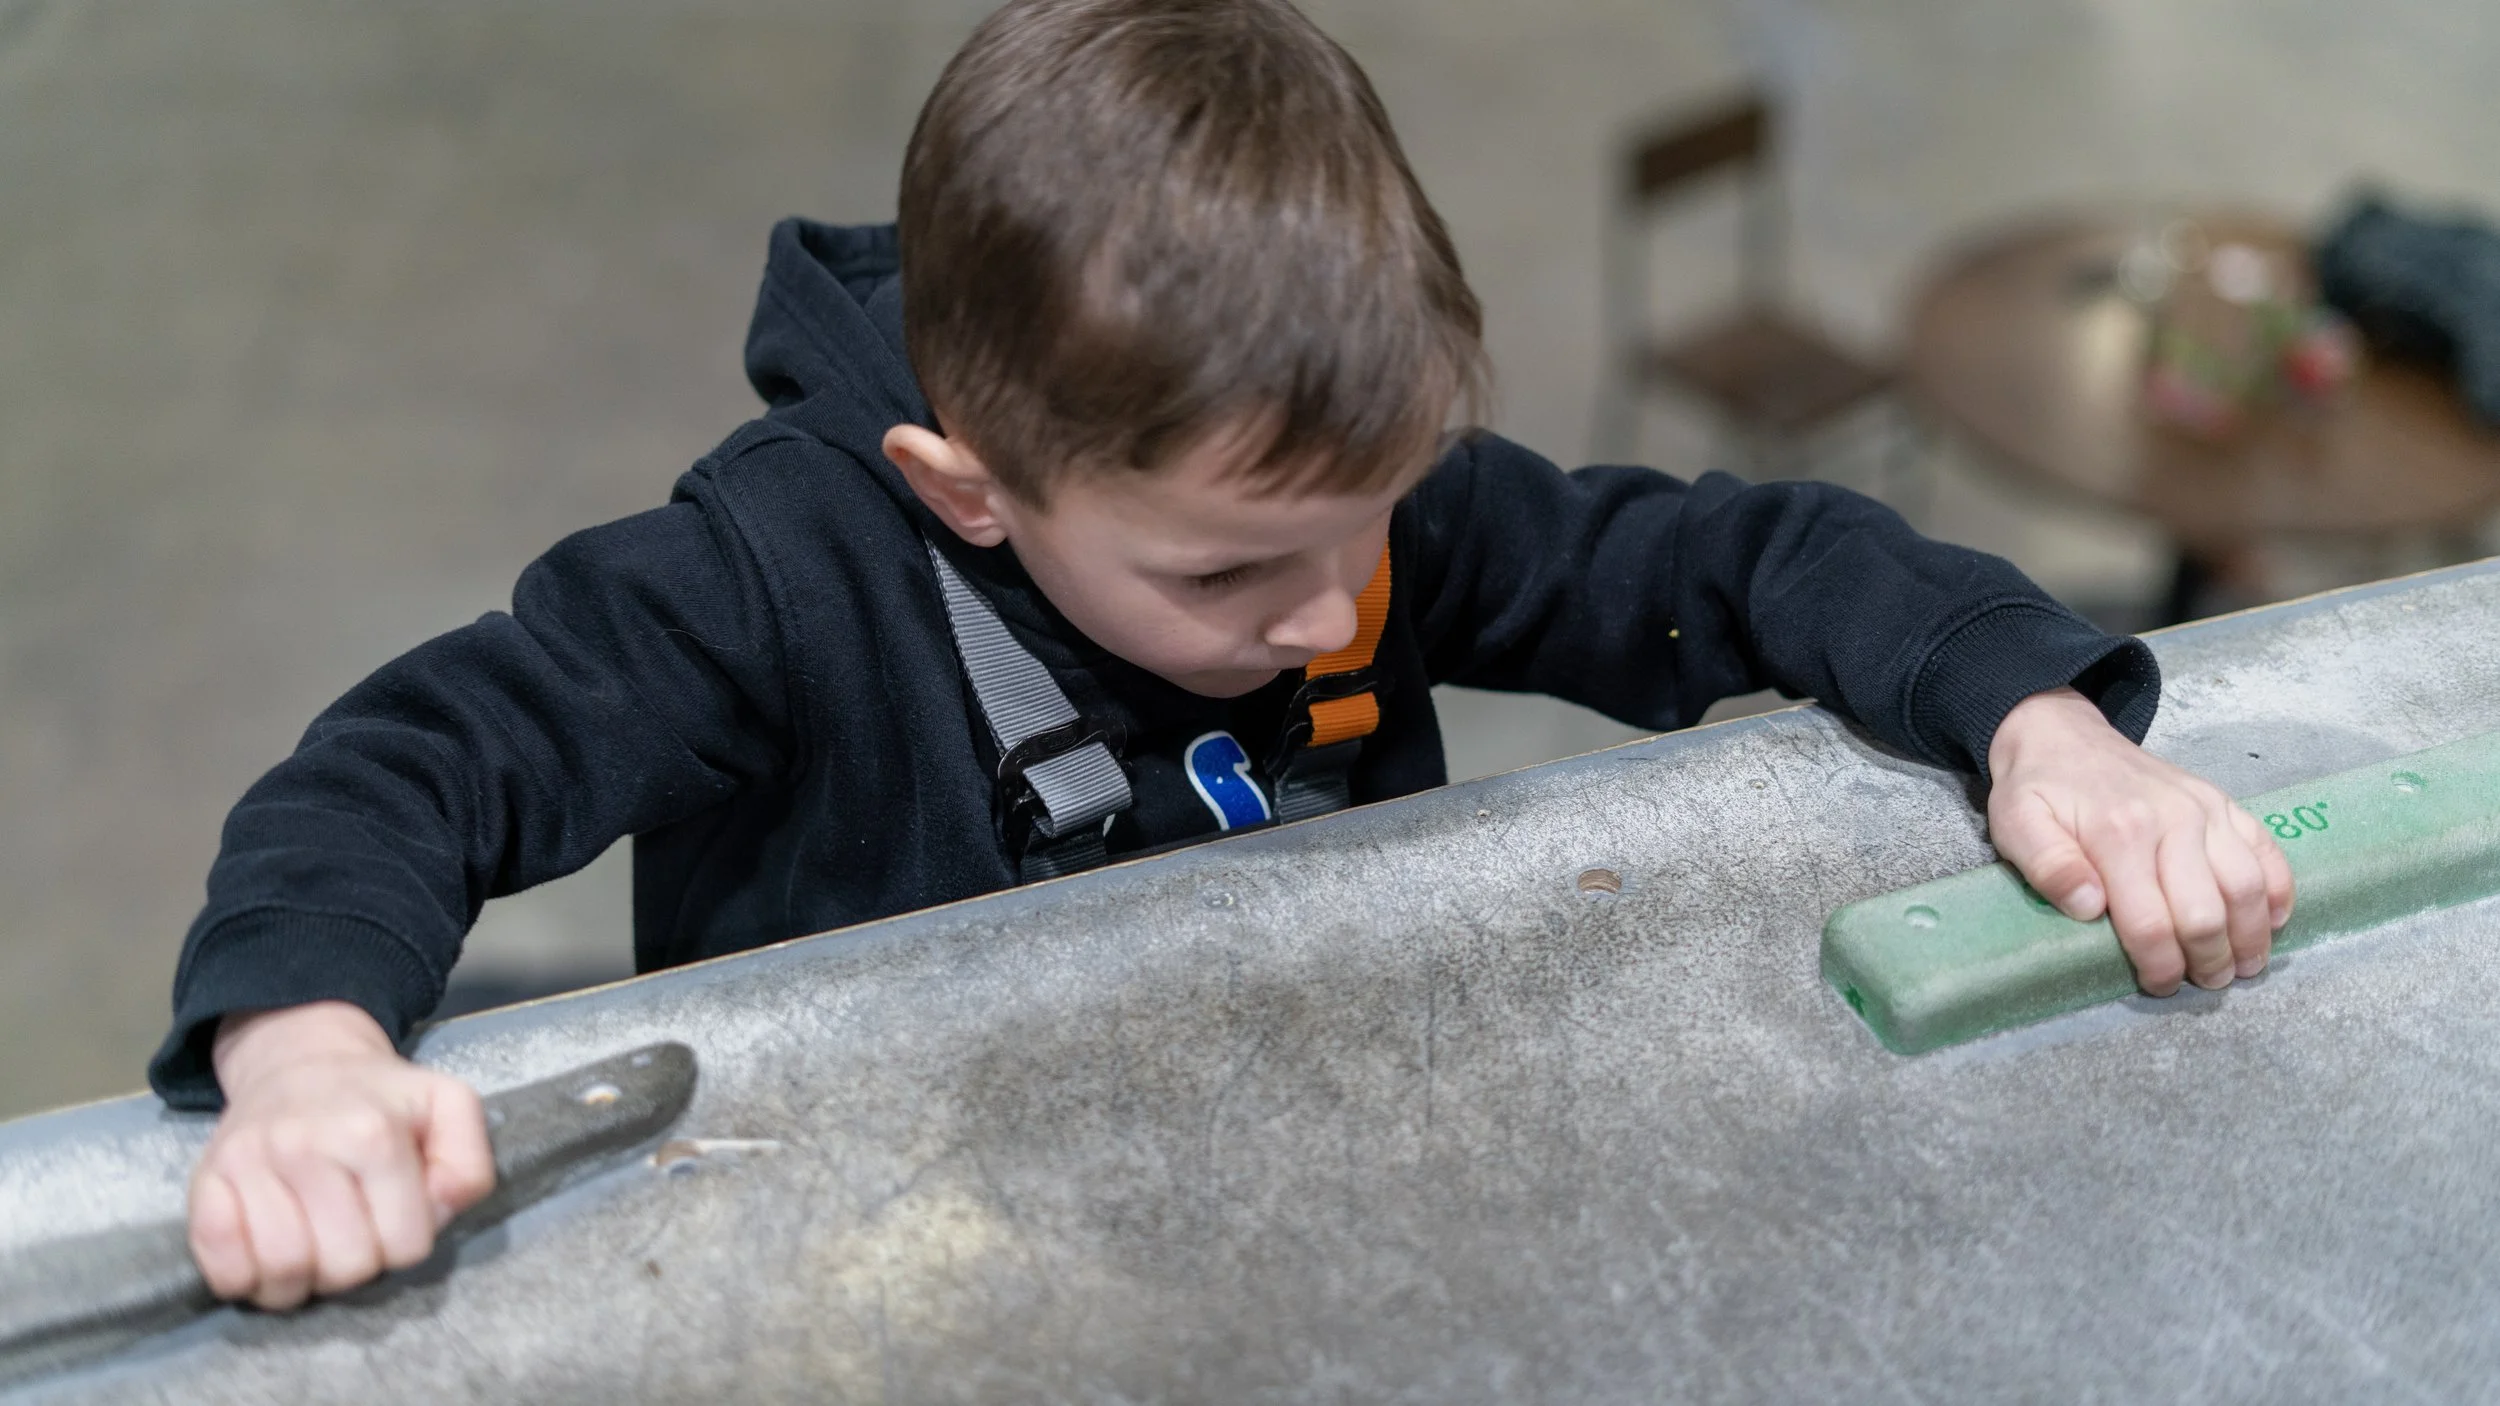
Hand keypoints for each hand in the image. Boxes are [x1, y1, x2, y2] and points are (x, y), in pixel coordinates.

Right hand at [189, 1002, 495, 1309]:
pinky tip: (267, 1256)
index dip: (409, 1243)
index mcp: (372, 1133)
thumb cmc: (381, 1099)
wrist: (301, 1063)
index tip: (397, 1217)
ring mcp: (248, 1163)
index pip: (406, 1245)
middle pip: (345, 1266)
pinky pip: (220, 1264)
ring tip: (314, 1249)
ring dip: (304, 1280)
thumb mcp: (448, 1107)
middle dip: (359, 1265)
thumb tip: (443, 1208)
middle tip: (355, 1235)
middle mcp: (305, 1146)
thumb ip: (469, 1161)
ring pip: (282, 1271)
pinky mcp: (205, 1182)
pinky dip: (246, 1278)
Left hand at [1986, 687, 2293, 995]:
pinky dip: (2279, 892)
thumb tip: (2090, 909)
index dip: (2160, 965)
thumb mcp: (2016, 825)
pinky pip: (2267, 851)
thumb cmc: (2038, 789)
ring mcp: (2204, 809)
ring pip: (2248, 886)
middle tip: (2205, 983)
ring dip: (2251, 936)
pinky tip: (2272, 922)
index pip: (2151, 922)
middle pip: (2207, 912)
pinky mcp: (2223, 802)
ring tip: (2242, 967)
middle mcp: (2171, 820)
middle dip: (2210, 960)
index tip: (2158, 985)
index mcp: (2118, 834)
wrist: (2061, 734)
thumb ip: (2049, 867)